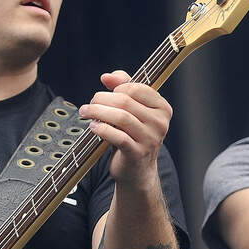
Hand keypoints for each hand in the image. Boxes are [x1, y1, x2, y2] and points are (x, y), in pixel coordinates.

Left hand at [79, 70, 171, 187]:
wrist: (137, 172)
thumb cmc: (133, 136)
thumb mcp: (132, 112)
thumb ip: (123, 89)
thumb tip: (107, 76)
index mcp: (163, 108)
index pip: (136, 88)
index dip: (116, 89)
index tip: (103, 95)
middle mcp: (160, 123)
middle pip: (125, 101)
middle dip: (102, 99)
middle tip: (89, 104)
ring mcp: (150, 139)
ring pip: (120, 117)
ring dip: (98, 112)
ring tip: (85, 113)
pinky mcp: (137, 153)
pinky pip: (117, 136)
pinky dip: (101, 129)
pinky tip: (93, 127)